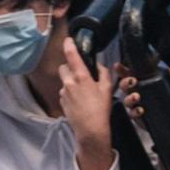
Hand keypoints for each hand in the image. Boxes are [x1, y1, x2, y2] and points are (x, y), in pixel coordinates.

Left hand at [55, 39, 114, 169]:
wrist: (90, 130)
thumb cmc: (100, 109)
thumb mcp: (107, 88)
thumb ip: (103, 72)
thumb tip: (98, 65)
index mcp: (80, 76)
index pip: (71, 55)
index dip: (69, 45)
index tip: (68, 39)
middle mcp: (69, 83)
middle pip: (64, 67)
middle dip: (70, 67)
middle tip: (81, 73)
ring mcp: (63, 93)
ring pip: (64, 81)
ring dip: (71, 81)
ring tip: (84, 92)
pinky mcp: (61, 102)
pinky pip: (64, 92)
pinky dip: (70, 93)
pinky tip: (80, 101)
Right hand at [117, 62, 169, 121]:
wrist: (166, 115)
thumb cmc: (162, 95)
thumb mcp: (169, 85)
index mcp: (138, 81)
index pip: (127, 73)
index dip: (121, 69)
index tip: (117, 66)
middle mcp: (133, 91)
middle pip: (124, 86)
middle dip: (126, 83)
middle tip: (132, 81)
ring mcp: (133, 104)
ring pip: (126, 100)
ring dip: (130, 98)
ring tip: (136, 97)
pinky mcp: (136, 115)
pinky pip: (132, 114)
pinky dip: (136, 111)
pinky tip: (141, 110)